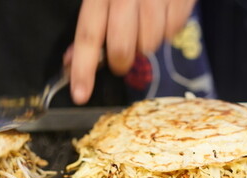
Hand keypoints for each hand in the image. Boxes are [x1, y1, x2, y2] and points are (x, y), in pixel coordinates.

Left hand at [69, 0, 195, 104]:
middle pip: (121, 48)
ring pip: (150, 44)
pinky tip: (161, 13)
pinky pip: (173, 31)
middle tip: (120, 56)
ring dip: (146, 43)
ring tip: (144, 23)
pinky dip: (166, 30)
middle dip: (120, 61)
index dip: (84, 69)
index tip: (80, 94)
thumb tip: (73, 60)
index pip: (89, 35)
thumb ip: (90, 22)